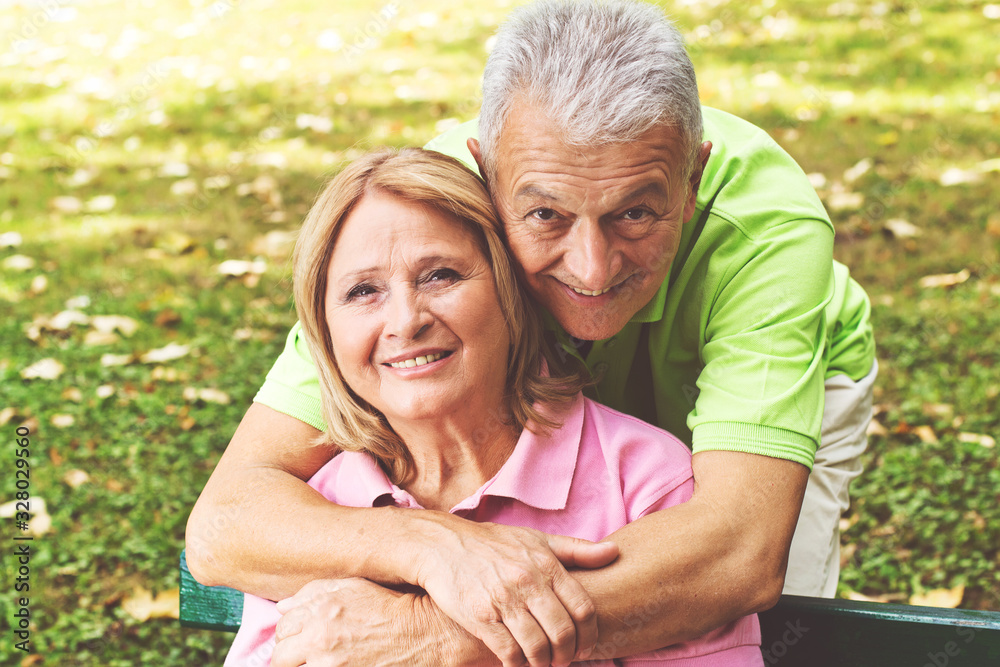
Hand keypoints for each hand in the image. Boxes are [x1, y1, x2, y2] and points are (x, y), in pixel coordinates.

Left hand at [272, 578, 482, 666]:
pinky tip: (332, 664)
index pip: (282, 628)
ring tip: (320, 660)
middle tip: (305, 654)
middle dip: (290, 655)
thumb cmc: (390, 606)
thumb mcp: (354, 586)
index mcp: (319, 613)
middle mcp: (320, 641)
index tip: (300, 636)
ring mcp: (331, 666)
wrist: (424, 633)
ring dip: (303, 665)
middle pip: (281, 657)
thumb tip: (283, 607)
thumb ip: (314, 592)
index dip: (290, 633)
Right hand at [407, 515, 619, 666]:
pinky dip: (517, 664)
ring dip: (544, 664)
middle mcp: (528, 582)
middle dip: (568, 655)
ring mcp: (504, 601)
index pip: (583, 609)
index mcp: (546, 565)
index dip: (590, 635)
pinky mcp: (480, 617)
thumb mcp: (537, 540)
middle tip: (563, 660)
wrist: (443, 545)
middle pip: (564, 632)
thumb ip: (576, 550)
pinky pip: (509, 652)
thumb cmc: (493, 543)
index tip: (585, 646)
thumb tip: (614, 552)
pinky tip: (517, 662)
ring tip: (542, 664)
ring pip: (538, 647)